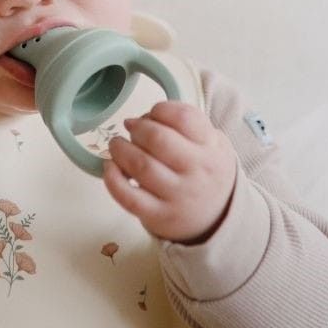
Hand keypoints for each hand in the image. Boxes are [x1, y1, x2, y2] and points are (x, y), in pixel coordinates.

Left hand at [104, 101, 236, 242]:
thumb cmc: (204, 171)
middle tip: (132, 128)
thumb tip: (145, 116)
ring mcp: (177, 196)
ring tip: (117, 145)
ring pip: (141, 166)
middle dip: (138, 128)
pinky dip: (113, 179)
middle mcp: (197, 172)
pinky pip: (129, 197)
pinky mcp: (158, 216)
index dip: (160, 110)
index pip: (183, 118)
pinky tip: (111, 167)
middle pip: (158, 139)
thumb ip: (187, 121)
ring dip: (120, 149)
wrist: (217, 218)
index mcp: (210, 147)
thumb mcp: (212, 141)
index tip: (153, 113)